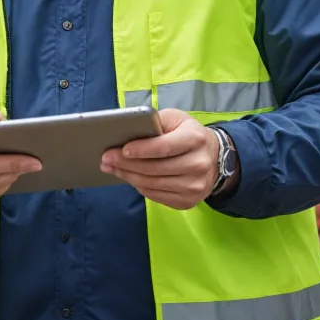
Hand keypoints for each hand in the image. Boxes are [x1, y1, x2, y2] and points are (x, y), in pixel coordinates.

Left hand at [100, 109, 235, 209]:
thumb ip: (154, 122)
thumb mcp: (175, 119)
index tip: (121, 149)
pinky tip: (129, 178)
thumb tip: (127, 131)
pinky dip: (140, 187)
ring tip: (111, 169)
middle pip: (155, 168)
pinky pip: (157, 196)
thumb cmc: (187, 133)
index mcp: (195, 139)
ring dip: (128, 177)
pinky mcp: (189, 201)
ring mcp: (195, 186)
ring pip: (154, 184)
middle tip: (106, 159)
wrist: (214, 157)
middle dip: (126, 164)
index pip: (164, 147)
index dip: (141, 149)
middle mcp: (198, 164)